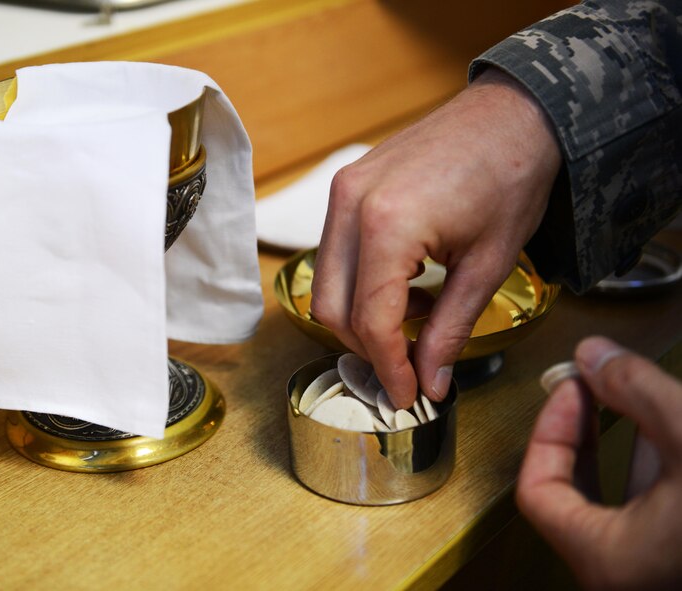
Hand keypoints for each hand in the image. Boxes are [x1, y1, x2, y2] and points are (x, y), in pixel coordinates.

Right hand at [310, 68, 560, 407]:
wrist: (513, 113)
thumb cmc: (511, 177)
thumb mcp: (488, 265)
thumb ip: (450, 329)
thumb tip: (429, 380)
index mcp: (388, 224)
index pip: (369, 320)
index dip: (388, 367)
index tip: (407, 396)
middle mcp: (350, 205)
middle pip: (330, 307)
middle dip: (366, 348)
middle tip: (408, 368)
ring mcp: (341, 191)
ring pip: (324, 283)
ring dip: (360, 317)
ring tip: (413, 321)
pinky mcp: (344, 186)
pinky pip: (333, 253)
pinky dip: (359, 284)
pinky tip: (403, 286)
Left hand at [517, 336, 681, 588]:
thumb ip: (635, 390)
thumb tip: (594, 355)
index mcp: (610, 559)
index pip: (539, 490)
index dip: (549, 431)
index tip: (571, 389)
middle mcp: (631, 574)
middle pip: (579, 495)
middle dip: (587, 432)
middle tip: (593, 387)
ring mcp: (664, 570)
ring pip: (631, 500)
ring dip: (634, 442)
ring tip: (638, 392)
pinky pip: (666, 509)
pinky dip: (668, 463)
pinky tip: (675, 426)